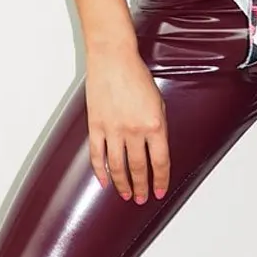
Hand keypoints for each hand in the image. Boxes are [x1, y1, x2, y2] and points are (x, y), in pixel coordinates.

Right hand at [85, 46, 169, 204]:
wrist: (113, 58)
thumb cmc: (137, 75)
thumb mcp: (158, 100)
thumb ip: (157, 125)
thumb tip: (155, 147)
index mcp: (155, 124)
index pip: (161, 161)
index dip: (161, 180)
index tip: (160, 191)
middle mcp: (134, 130)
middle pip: (139, 168)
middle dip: (141, 186)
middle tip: (141, 198)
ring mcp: (113, 129)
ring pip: (118, 167)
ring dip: (122, 184)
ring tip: (125, 195)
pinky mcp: (96, 126)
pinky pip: (97, 155)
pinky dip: (100, 172)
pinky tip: (104, 182)